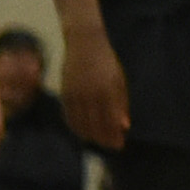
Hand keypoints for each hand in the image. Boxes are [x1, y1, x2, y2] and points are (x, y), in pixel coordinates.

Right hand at [55, 28, 129, 149]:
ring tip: (99, 140)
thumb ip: (122, 103)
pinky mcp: (64, 93)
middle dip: (104, 139)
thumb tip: (125, 126)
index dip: (114, 136)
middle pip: (95, 126)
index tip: (119, 145)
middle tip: (111, 146)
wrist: (84, 43)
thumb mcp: (119, 80)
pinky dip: (76, 127)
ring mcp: (75, 94)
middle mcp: (90, 93)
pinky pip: (69, 117)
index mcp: (107, 90)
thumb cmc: (107, 63)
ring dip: (90, 136)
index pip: (110, 121)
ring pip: (81, 124)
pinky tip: (83, 132)